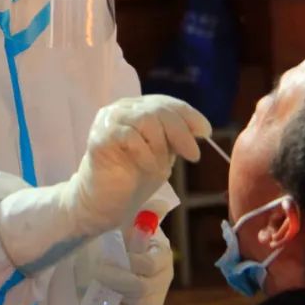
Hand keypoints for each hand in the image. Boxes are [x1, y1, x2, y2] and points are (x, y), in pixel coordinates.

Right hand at [0, 96, 208, 272]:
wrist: (103, 202)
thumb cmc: (132, 177)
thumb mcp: (162, 154)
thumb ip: (175, 138)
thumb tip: (201, 128)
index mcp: (137, 109)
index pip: (165, 102)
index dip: (188, 114)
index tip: (206, 131)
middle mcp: (122, 109)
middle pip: (158, 109)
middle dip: (181, 132)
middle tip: (193, 155)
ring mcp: (108, 121)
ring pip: (146, 119)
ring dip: (161, 147)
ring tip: (160, 168)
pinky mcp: (99, 137)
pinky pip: (130, 136)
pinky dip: (146, 154)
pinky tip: (148, 168)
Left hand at [93, 227, 172, 304]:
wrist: (132, 258)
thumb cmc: (128, 240)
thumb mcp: (130, 228)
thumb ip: (131, 227)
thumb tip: (132, 214)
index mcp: (163, 254)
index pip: (148, 264)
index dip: (128, 264)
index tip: (107, 259)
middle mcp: (165, 277)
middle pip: (141, 287)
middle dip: (116, 282)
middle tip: (97, 275)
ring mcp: (159, 297)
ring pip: (136, 303)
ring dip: (115, 295)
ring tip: (98, 286)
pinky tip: (107, 300)